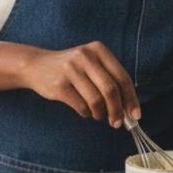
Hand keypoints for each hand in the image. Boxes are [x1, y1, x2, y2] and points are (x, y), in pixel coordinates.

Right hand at [20, 41, 140, 127]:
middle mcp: (85, 56)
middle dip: (117, 111)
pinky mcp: (59, 84)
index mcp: (98, 49)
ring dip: (100, 114)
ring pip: (96, 101)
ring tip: (97, 114)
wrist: (37, 66)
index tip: (135, 116)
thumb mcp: (91, 65)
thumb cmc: (72, 70)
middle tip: (117, 123)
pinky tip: (84, 110)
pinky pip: (81, 106)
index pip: (122, 77)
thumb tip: (129, 111)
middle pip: (111, 90)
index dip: (131, 99)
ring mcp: (71, 69)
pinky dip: (86, 113)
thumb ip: (110, 82)